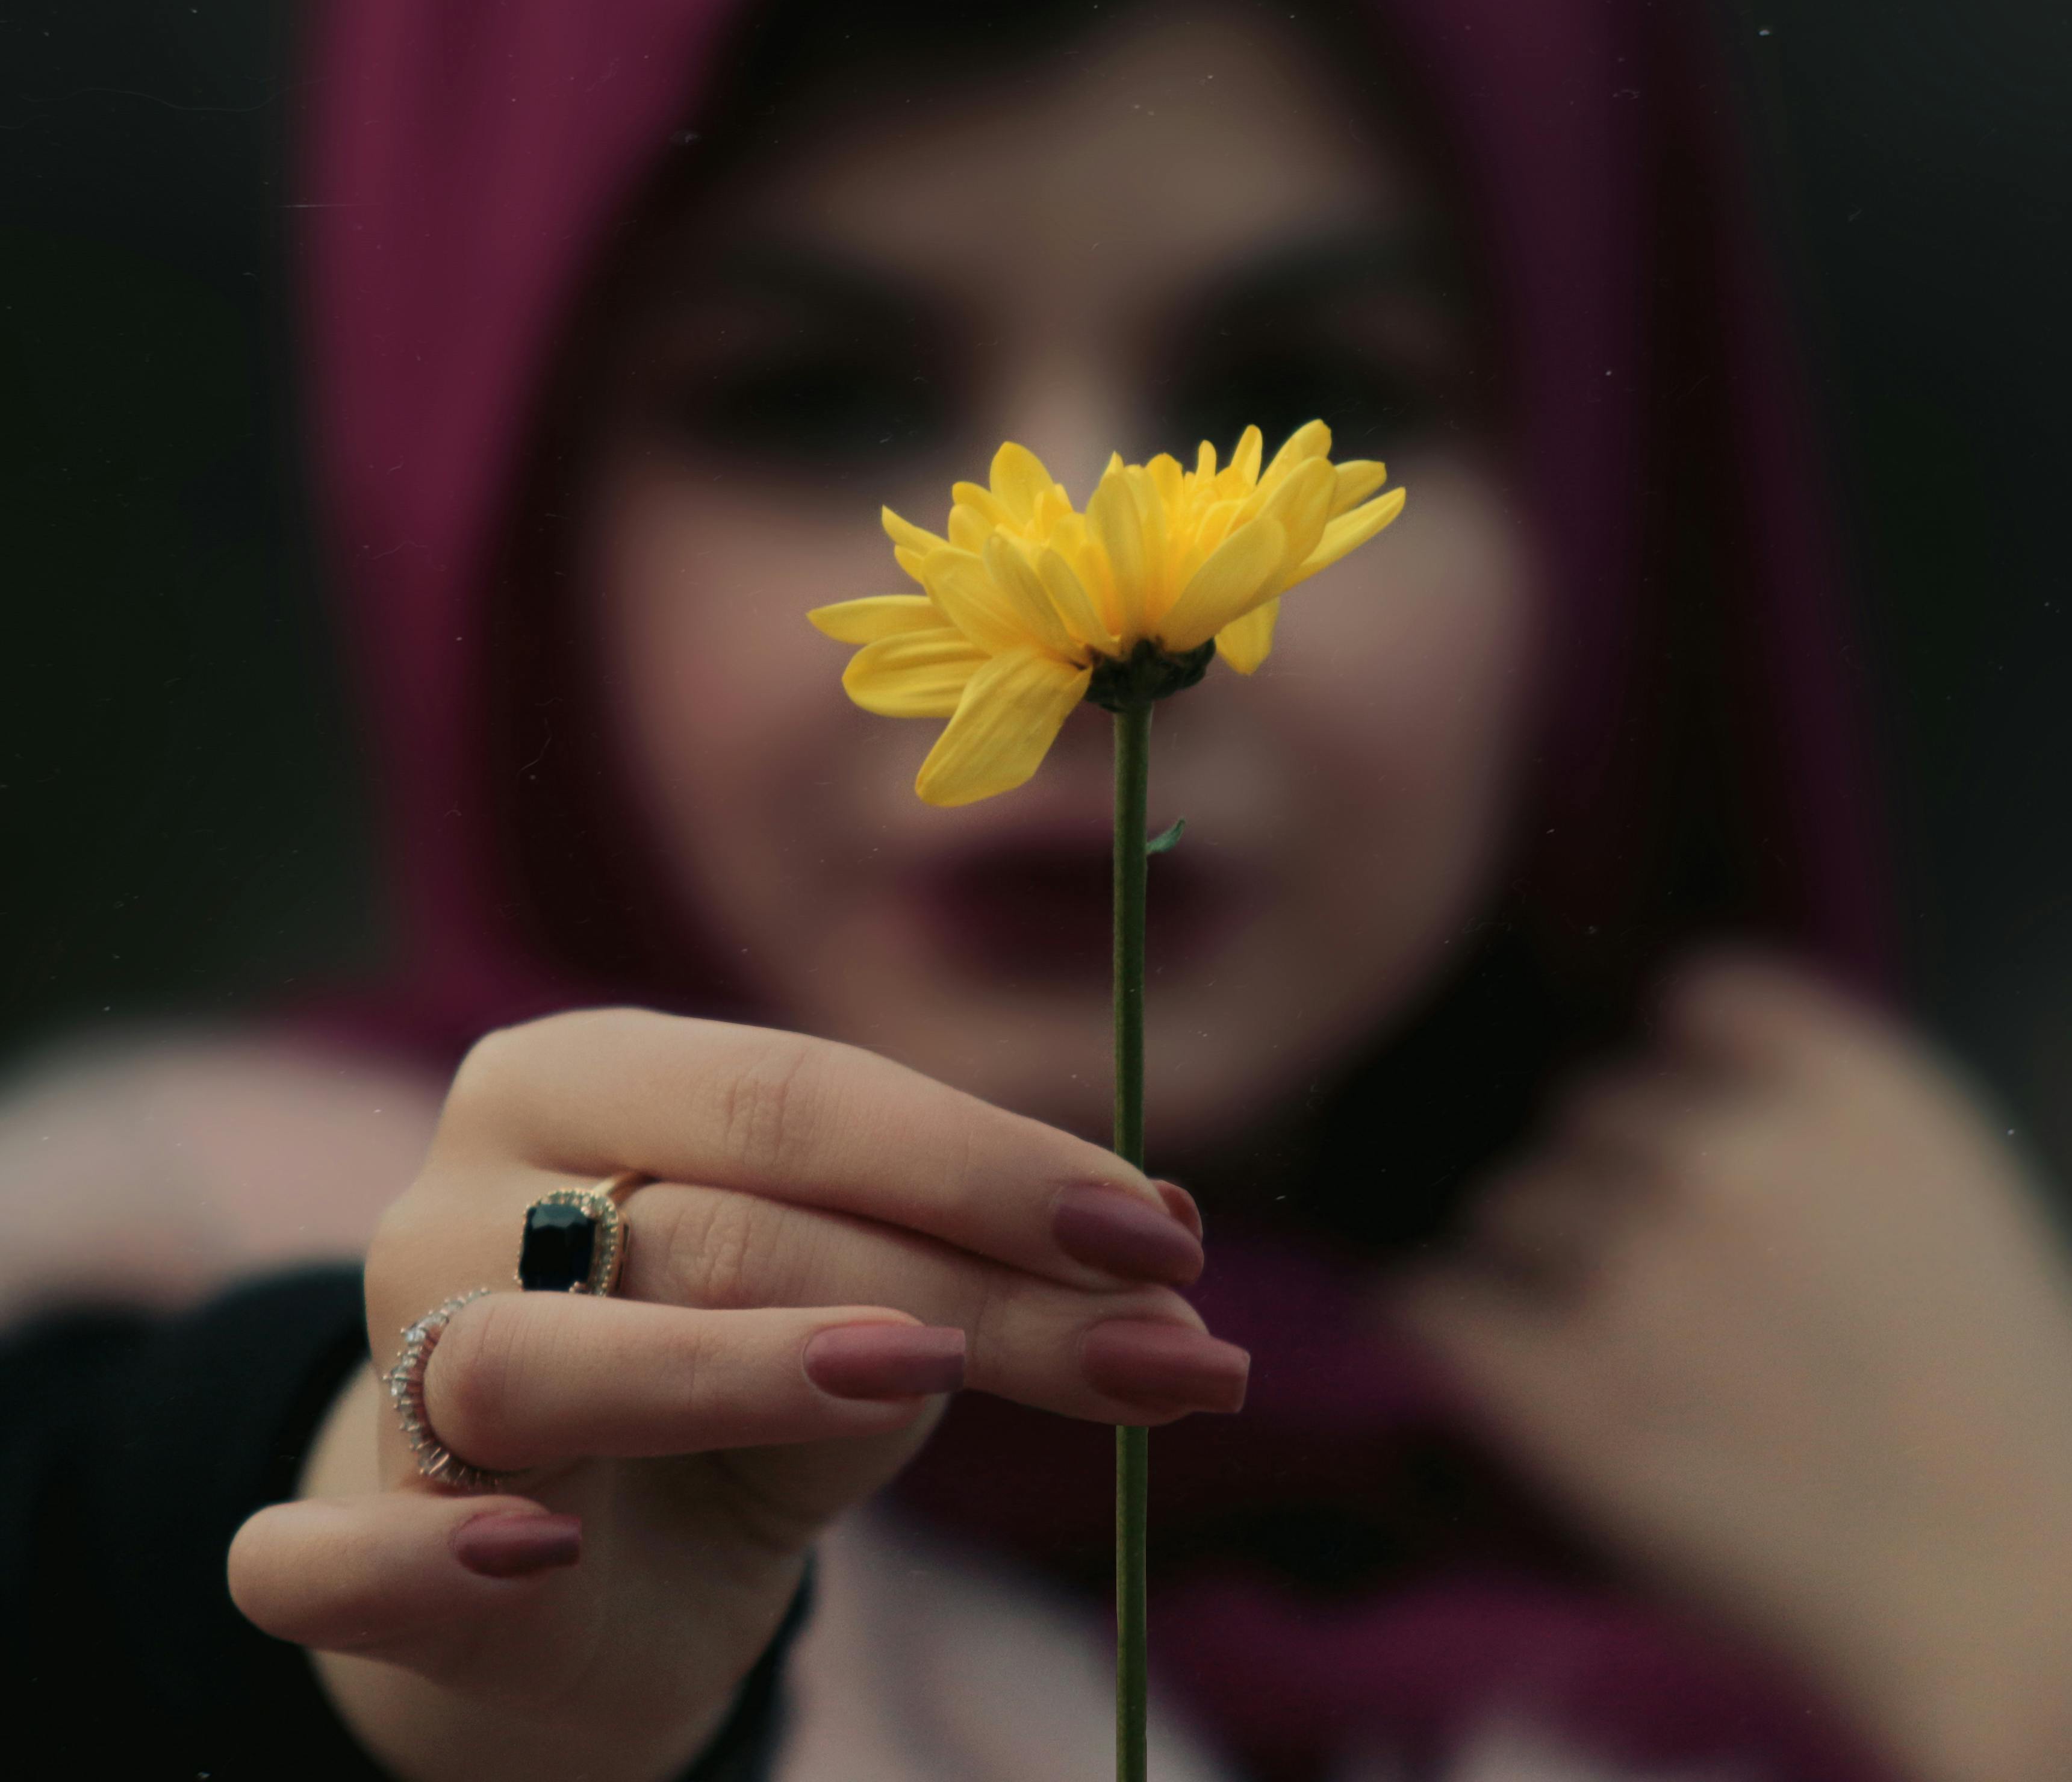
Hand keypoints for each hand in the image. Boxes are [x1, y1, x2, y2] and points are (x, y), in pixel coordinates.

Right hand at [229, 1008, 1243, 1781]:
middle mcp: (471, 1191)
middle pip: (721, 1216)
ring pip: (551, 1354)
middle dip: (962, 1277)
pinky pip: (328, 1555)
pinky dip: (419, 1554)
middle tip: (1164, 1342)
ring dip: (737, 1365)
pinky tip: (539, 1554)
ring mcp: (396, 1361)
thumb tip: (1168, 1235)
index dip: (986, 1159)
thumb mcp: (860, 1309)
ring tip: (916, 1378)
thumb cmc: (728, 1387)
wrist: (565, 1566)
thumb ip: (973, 1268)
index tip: (1167, 1236)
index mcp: (587, 1079)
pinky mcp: (361, 1536)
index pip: (796, 1092)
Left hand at [1393, 954, 2071, 1781]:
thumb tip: (1674, 1053)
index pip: (1696, 996)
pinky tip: (1496, 1364)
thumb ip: (1815, 1100)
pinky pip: (1436, 1302)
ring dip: (1540, 1260)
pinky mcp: (1557, 1378)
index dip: (1688, 1074)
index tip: (1700, 1140)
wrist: (2030, 1604)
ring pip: (1510, 1205)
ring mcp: (1635, 1260)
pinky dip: (1453, 1327)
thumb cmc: (2008, 1411)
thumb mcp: (1948, 1186)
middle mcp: (1726, 1149)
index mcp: (1844, 1087)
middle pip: (1591, 1110)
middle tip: (1675, 1288)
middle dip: (1617, 1184)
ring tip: (1621, 1355)